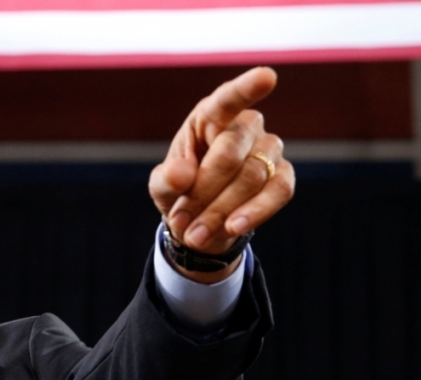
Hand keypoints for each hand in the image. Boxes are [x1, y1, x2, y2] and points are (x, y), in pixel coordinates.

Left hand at [149, 67, 294, 282]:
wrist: (201, 221)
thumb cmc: (180, 191)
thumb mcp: (163, 187)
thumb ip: (166, 179)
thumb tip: (181, 174)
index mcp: (210, 116)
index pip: (227, 99)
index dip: (246, 88)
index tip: (267, 76)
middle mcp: (245, 126)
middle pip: (230, 153)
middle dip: (203, 191)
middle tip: (180, 221)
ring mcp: (269, 149)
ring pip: (252, 176)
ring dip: (220, 211)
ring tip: (194, 236)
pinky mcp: (284, 175)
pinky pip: (279, 191)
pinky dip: (254, 212)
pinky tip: (233, 228)